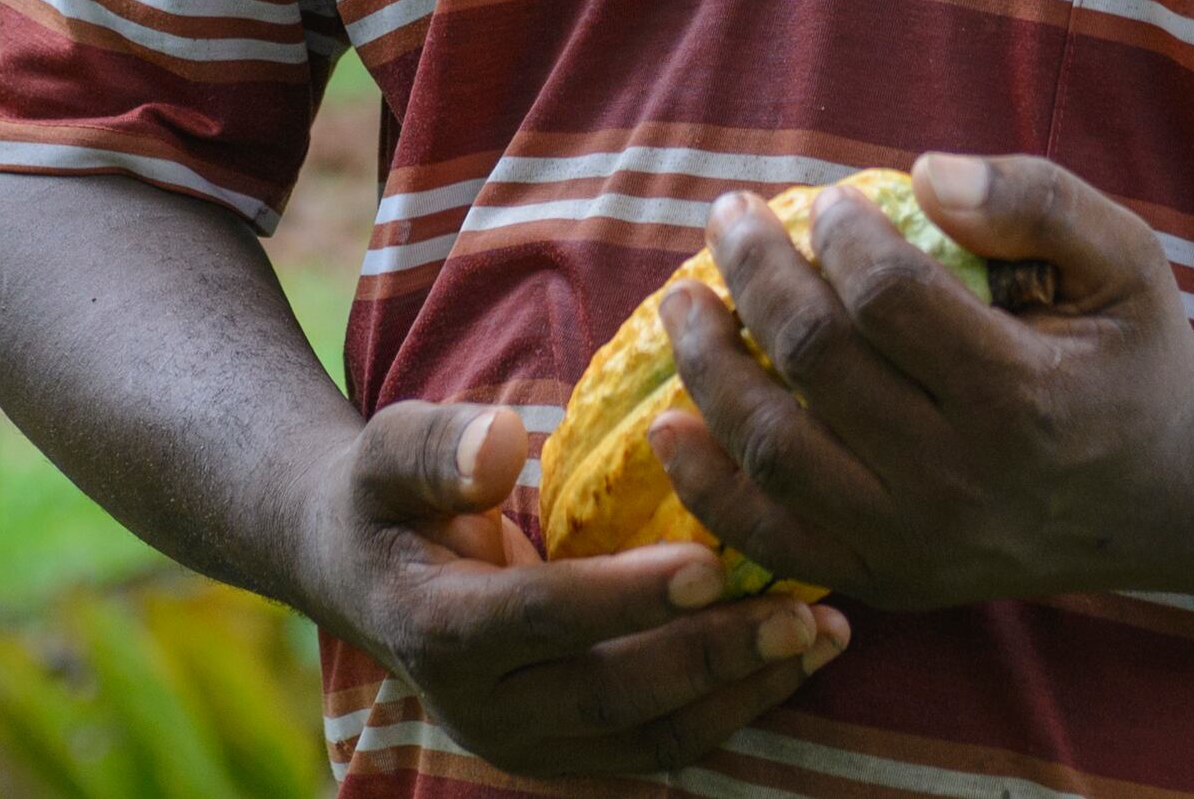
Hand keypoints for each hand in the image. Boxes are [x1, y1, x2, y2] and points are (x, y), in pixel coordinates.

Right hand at [294, 399, 847, 777]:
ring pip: (652, 738)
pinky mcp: (571, 752)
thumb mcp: (388, 453)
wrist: (367, 579)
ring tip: (825, 631)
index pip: (544, 617)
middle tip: (803, 610)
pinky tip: (797, 656)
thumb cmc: (392, 498)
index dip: (628, 595)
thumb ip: (436, 447)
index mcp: (438, 629)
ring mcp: (529, 744)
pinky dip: (735, 706)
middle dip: (715, 655)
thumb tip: (504, 442)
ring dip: (746, 690)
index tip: (712, 560)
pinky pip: (663, 745)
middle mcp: (483, 709)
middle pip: (613, 693)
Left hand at [648, 152, 1193, 611]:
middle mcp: (961, 480)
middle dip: (754, 273)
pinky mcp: (890, 579)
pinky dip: (707, 484)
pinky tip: (670, 423)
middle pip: (817, 363)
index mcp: (1021, 395)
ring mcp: (917, 542)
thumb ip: (1035, 200)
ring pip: (774, 449)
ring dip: (709, 365)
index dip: (837, 235)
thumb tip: (921, 173)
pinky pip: (771, 537)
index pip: (888, 298)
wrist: (1173, 497)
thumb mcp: (1125, 257)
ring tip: (683, 300)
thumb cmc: (1136, 356)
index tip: (825, 201)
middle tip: (728, 215)